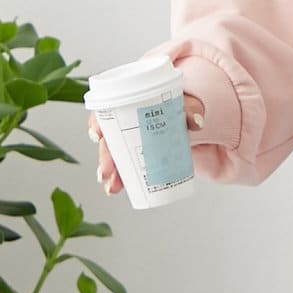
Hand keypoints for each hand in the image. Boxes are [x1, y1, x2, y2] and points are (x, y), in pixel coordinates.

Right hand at [87, 93, 206, 195]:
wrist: (193, 123)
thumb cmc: (184, 108)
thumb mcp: (188, 104)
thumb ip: (191, 109)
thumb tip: (195, 121)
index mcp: (132, 104)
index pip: (106, 110)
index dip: (97, 122)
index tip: (97, 135)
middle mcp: (127, 123)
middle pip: (109, 139)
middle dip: (105, 156)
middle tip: (107, 170)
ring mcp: (132, 141)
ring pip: (115, 156)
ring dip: (111, 172)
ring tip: (112, 186)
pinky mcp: (140, 156)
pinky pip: (125, 167)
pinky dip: (119, 178)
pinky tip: (114, 188)